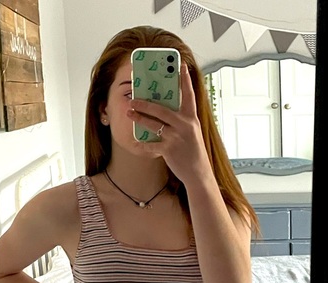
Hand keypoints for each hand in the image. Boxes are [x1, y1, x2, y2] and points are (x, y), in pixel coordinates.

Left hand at [127, 64, 210, 182]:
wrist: (198, 171)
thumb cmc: (192, 150)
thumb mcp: (191, 132)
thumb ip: (180, 120)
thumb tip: (163, 110)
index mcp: (192, 118)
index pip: (188, 95)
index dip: (184, 80)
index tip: (180, 65)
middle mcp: (185, 125)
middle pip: (162, 109)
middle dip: (146, 103)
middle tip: (134, 98)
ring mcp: (177, 137)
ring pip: (154, 124)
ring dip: (139, 118)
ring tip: (129, 112)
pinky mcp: (169, 149)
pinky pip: (151, 144)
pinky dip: (142, 144)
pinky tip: (135, 142)